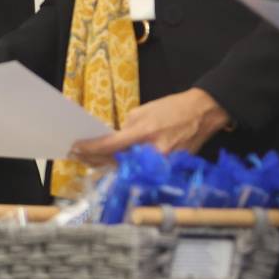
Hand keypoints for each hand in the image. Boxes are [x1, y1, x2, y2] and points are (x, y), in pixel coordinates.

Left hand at [70, 88, 228, 163]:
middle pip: (116, 161)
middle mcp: (152, 152)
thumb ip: (126, 128)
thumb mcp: (143, 111)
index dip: (91, 148)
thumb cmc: (172, 108)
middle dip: (94, 159)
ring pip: (128, 169)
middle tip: (76, 155)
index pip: (110, 145)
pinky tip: (112, 164)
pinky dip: (126, 167)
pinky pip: (141, 170)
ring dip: (106, 165)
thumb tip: (111, 140)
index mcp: (144, 133)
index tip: (75, 148)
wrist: (203, 114)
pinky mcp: (168, 168)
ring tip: (88, 160)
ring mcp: (161, 163)